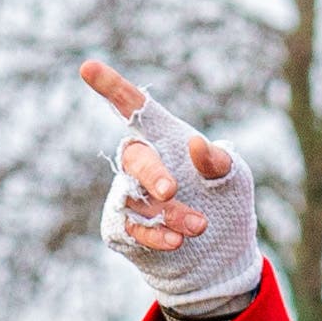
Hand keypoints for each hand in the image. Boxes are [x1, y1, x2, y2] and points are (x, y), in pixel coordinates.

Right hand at [78, 59, 260, 320]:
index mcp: (163, 139)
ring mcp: (128, 196)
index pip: (134, 107)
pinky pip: (130, 228)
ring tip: (200, 226)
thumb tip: (196, 144)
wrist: (219, 253)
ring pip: (136, 199)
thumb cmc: (224, 201)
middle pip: (135, 157)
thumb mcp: (233, 177)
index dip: (111, 87)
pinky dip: (154, 235)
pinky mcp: (122, 229)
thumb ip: (218, 159)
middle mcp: (140, 164)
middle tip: (172, 190)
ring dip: (169, 213)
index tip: (87, 67)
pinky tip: (177, 241)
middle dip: (152, 173)